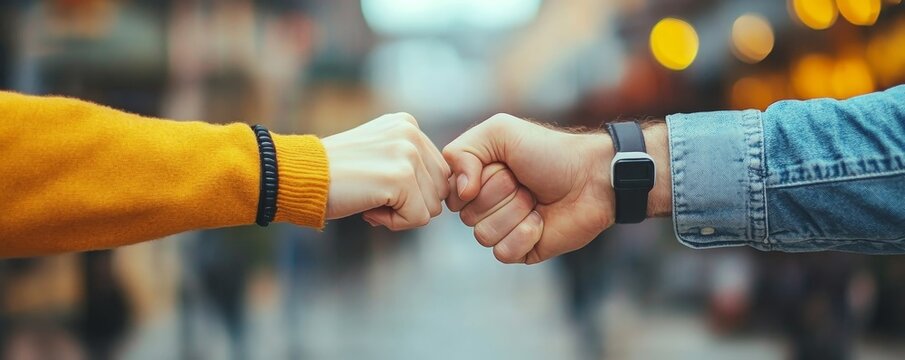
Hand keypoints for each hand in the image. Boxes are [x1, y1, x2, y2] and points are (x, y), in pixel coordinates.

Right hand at [322, 113, 449, 229]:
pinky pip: (418, 218)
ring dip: (401, 214)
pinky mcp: (400, 177)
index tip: (376, 185)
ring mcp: (407, 153)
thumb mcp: (378, 154)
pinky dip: (394, 223)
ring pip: (432, 206)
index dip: (411, 191)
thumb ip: (410, 163)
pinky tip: (368, 208)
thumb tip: (448, 192)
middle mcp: (411, 133)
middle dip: (410, 203)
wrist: (297, 177)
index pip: (438, 172)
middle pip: (439, 189)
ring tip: (369, 199)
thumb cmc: (334, 175)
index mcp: (407, 124)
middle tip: (372, 195)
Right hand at [444, 114, 670, 263]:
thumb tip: (458, 193)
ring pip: (484, 235)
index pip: (451, 192)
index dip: (476, 181)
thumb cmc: (549, 152)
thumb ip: (462, 152)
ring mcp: (502, 228)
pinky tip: (542, 221)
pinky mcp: (520, 250)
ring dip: (516, 214)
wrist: (592, 179)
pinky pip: (503, 252)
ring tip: (536, 201)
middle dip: (501, 195)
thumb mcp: (500, 132)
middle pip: (467, 215)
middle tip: (525, 182)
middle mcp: (485, 204)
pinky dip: (525, 235)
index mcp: (476, 178)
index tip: (502, 167)